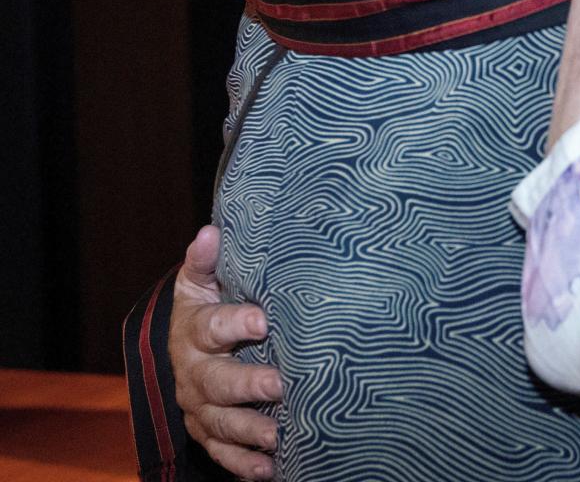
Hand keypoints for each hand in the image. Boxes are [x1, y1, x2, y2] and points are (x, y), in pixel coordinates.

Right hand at [170, 225, 281, 479]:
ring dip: (250, 431)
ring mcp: (200, 407)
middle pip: (216, 383)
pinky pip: (223, 453)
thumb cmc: (209, 308)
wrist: (190, 348)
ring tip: (279, 434)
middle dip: (247, 385)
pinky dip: (245, 463)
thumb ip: (208, 262)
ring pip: (221, 423)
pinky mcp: (209, 433)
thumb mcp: (203, 284)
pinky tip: (271, 468)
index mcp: (194, 332)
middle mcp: (194, 372)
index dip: (234, 324)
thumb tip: (211, 231)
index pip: (210, 327)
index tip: (261, 320)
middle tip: (279, 385)